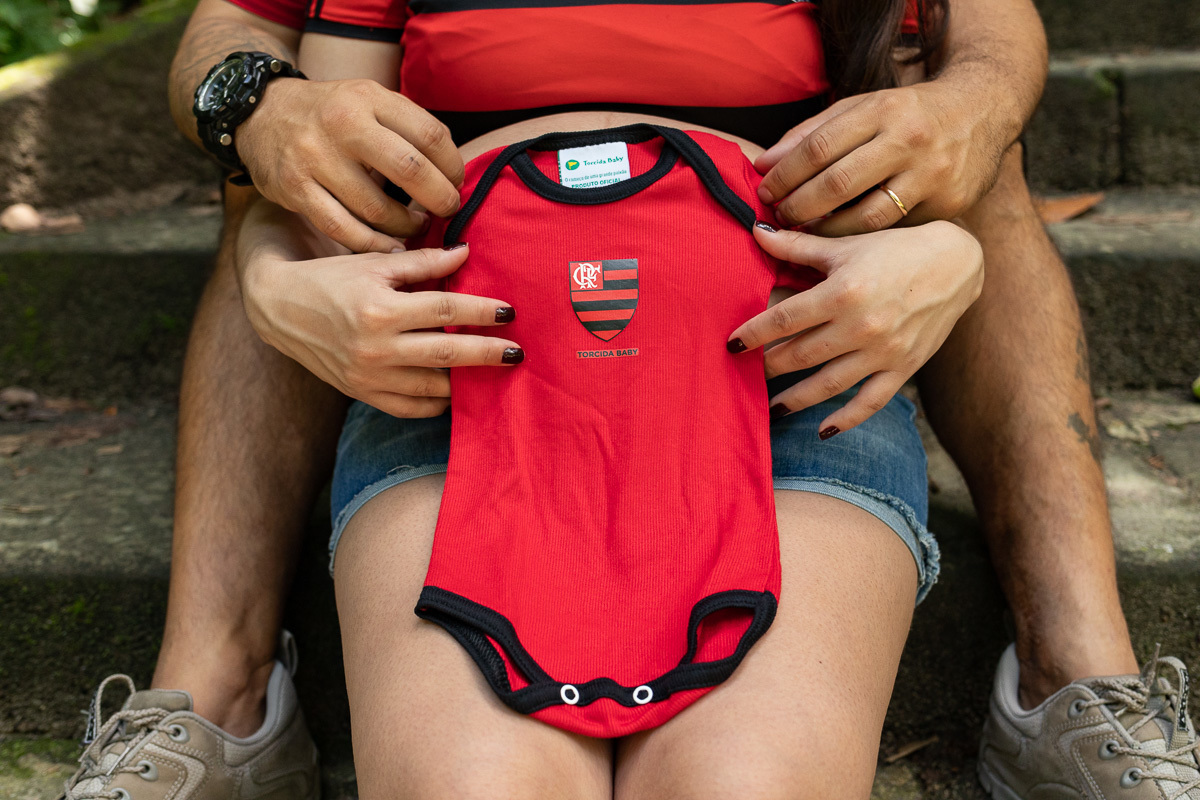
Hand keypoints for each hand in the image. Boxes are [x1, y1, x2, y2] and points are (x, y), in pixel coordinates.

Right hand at [237, 78, 463, 252]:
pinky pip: (344, 229)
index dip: (452, 166)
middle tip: (447, 210)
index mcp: (368, 98)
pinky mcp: (295, 188)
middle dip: (439, 199)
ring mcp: (315, 158)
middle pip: (410, 171)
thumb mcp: (368, 100)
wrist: (260, 112)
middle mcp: (342, 125)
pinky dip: (373, 243)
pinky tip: (391, 245)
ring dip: (407, 226)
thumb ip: (407, 126)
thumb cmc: (331, 113)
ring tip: (417, 227)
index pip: (430, 135)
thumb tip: (452, 172)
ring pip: (378, 209)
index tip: (456, 182)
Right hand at [242, 242, 521, 417]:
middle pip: (446, 354)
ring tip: (493, 371)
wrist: (280, 309)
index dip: (481, 311)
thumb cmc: (333, 279)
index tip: (509, 311)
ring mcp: (368, 376)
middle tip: (517, 353)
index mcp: (379, 308)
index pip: (444, 310)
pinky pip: (411, 408)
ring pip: (432, 387)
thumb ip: (424, 262)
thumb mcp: (375, 263)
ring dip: (466, 382)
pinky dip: (437, 403)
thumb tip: (467, 252)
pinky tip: (456, 390)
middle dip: (486, 353)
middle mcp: (374, 347)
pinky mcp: (362, 394)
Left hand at [729, 222, 982, 434]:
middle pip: (801, 355)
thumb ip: (797, 246)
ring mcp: (883, 351)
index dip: (753, 333)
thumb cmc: (894, 250)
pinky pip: (870, 402)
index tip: (731, 344)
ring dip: (795, 399)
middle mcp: (862, 325)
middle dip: (769, 366)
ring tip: (771, 407)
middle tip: (745, 374)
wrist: (956, 264)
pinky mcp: (903, 368)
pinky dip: (845, 419)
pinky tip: (821, 430)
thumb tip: (756, 230)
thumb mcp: (845, 246)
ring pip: (828, 384)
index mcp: (843, 291)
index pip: (784, 319)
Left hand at [755, 80, 1008, 235]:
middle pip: (838, 183)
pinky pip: (893, 231)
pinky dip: (861, 240)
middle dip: (800, 206)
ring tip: (805, 231)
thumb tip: (764, 163)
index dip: (785, 173)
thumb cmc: (908, 113)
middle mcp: (909, 141)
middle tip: (781, 217)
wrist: (984, 111)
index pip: (819, 146)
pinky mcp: (947, 204)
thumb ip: (813, 132)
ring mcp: (931, 175)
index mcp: (883, 110)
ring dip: (826, 230)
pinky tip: (840, 242)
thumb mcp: (863, 107)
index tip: (764, 190)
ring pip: (865, 217)